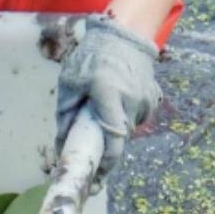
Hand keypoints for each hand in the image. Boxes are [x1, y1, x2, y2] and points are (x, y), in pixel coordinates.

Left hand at [53, 16, 159, 181]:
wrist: (123, 36)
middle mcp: (132, 100)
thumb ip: (65, 114)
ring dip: (113, 128)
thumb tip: (61, 146)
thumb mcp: (70, 82)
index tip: (96, 177)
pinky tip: (115, 101)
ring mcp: (146, 100)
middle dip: (105, 148)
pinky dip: (123, 117)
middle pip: (119, 138)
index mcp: (109, 94)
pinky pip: (135, 117)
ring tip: (100, 112)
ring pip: (127, 128)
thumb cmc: (91, 57)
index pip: (113, 138)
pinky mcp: (153, 99)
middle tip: (90, 152)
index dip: (106, 162)